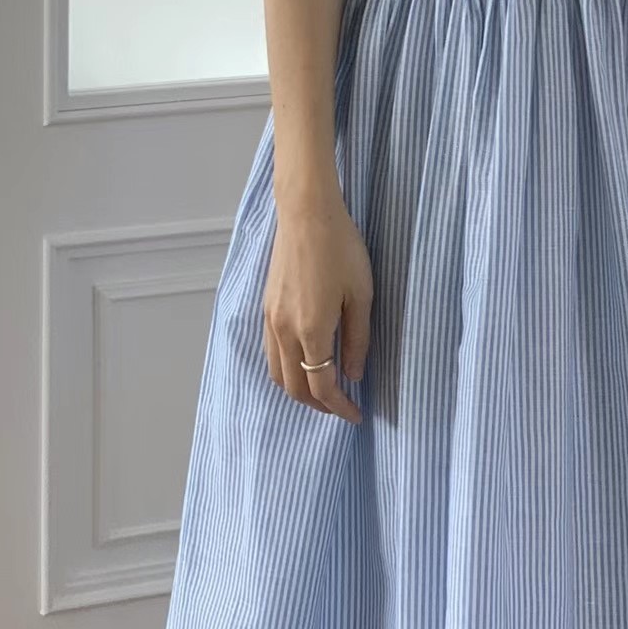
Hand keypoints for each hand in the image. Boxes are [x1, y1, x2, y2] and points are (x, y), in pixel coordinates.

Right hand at [262, 195, 372, 424]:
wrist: (307, 214)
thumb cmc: (341, 248)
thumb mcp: (361, 295)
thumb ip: (357, 339)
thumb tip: (352, 374)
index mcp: (311, 330)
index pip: (322, 386)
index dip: (339, 407)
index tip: (357, 415)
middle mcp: (284, 330)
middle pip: (295, 387)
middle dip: (319, 405)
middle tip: (342, 407)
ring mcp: (270, 319)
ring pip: (277, 374)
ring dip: (299, 390)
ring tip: (323, 390)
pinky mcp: (266, 307)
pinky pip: (270, 353)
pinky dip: (286, 369)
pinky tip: (304, 363)